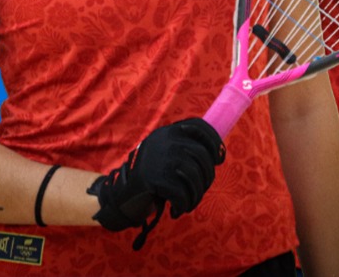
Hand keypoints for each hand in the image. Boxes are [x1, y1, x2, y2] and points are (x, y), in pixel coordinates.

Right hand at [88, 118, 225, 249]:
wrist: (119, 195)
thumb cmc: (150, 177)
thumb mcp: (165, 155)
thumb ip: (185, 150)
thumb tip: (217, 156)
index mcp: (169, 132)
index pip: (199, 127)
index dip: (214, 142)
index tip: (219, 159)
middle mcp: (165, 140)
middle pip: (202, 156)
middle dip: (206, 178)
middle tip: (199, 192)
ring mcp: (159, 158)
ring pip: (194, 176)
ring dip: (196, 195)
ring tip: (189, 204)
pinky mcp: (153, 178)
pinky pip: (181, 193)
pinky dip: (184, 205)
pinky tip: (177, 211)